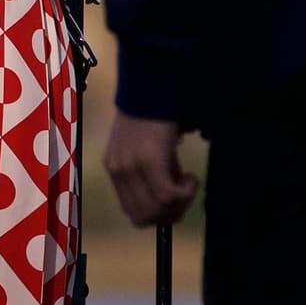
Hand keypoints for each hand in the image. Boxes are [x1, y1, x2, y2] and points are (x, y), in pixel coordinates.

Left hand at [103, 112, 197, 226]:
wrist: (153, 86)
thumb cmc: (153, 116)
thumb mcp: (146, 149)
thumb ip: (150, 174)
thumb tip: (169, 205)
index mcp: (114, 168)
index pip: (132, 212)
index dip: (157, 215)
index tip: (174, 204)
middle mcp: (118, 170)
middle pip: (144, 217)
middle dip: (170, 215)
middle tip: (185, 196)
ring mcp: (130, 167)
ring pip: (157, 210)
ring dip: (180, 203)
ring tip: (188, 182)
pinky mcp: (148, 161)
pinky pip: (168, 195)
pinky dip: (186, 193)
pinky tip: (192, 177)